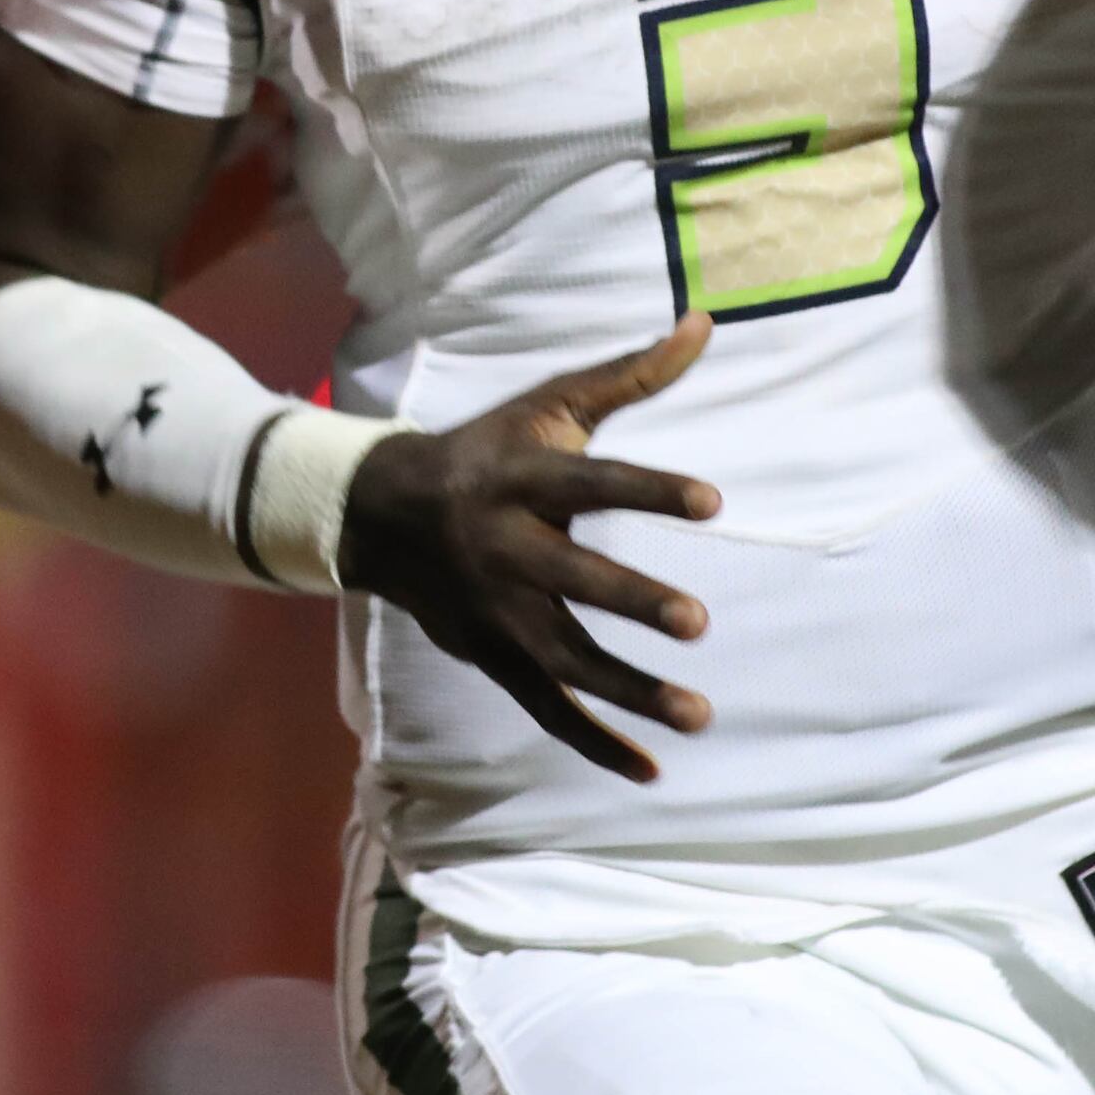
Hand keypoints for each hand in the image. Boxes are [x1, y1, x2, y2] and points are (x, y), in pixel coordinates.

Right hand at [334, 314, 721, 781]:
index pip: (594, 482)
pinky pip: (547, 710)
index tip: (713, 501)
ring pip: (565, 658)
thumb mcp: (547, 405)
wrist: (381, 514)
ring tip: (699, 714)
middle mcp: (507, 548)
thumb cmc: (486, 452)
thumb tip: (705, 323)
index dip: (650, 490)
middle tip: (698, 621)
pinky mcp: (493, 656)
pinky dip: (595, 744)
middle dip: (632, 601)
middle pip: (574, 578)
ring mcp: (498, 612)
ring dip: (630, 690)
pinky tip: (652, 770)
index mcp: (522, 480)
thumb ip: (630, 375)